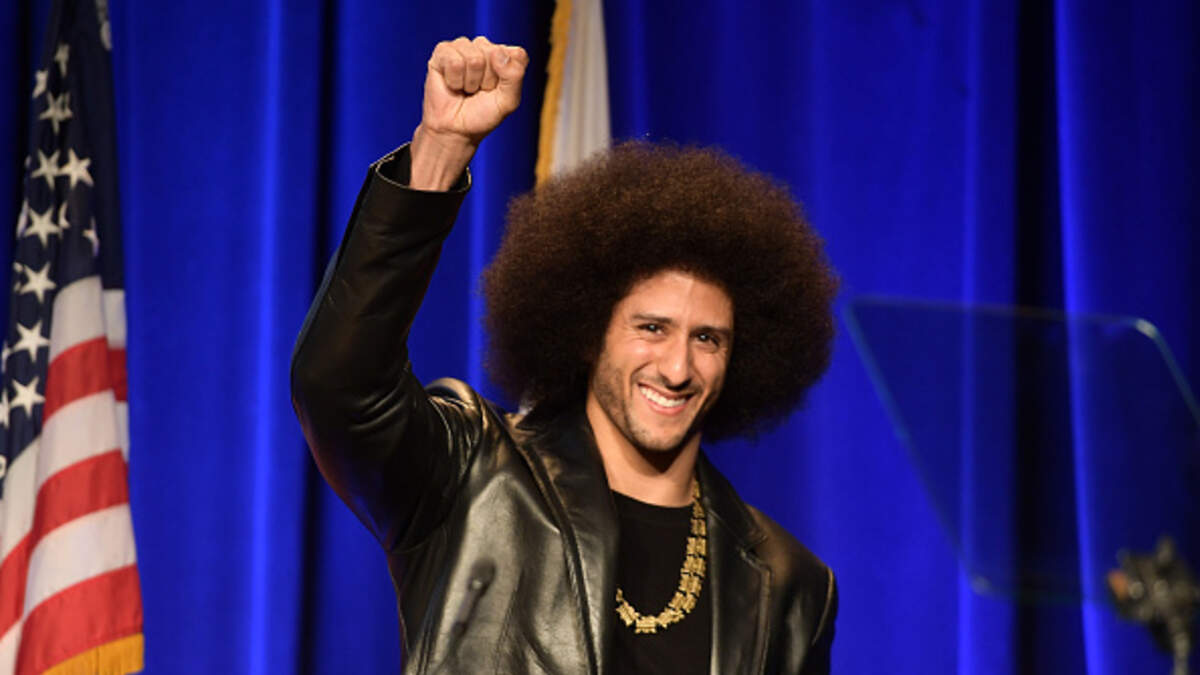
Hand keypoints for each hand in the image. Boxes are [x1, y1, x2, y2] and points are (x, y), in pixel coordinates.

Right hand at [410, 36, 527, 189]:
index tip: (498, 90)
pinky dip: (454, 80)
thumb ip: (514, 76)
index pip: (516, 55)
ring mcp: (463, 47)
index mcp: (505, 56)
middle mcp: (485, 47)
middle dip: (487, 80)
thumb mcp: (508, 101)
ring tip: (466, 89)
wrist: (455, 129)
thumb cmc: (482, 114)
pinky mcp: (443, 51)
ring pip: (474, 58)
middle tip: (479, 91)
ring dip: (470, 81)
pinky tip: (453, 84)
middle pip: (494, 54)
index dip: (508, 77)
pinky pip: (454, 61)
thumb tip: (497, 52)